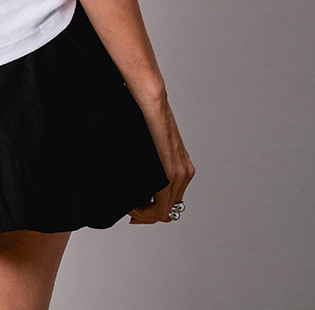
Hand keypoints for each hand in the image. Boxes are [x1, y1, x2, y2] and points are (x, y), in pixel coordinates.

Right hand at [126, 90, 194, 224]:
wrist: (150, 99)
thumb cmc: (144, 117)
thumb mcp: (150, 146)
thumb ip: (149, 163)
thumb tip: (136, 177)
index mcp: (181, 166)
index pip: (170, 202)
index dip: (151, 211)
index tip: (134, 209)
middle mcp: (185, 173)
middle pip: (168, 211)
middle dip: (147, 216)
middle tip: (130, 214)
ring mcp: (180, 173)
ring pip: (164, 212)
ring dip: (145, 214)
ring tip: (129, 208)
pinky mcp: (170, 172)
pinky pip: (161, 206)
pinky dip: (145, 211)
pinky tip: (132, 204)